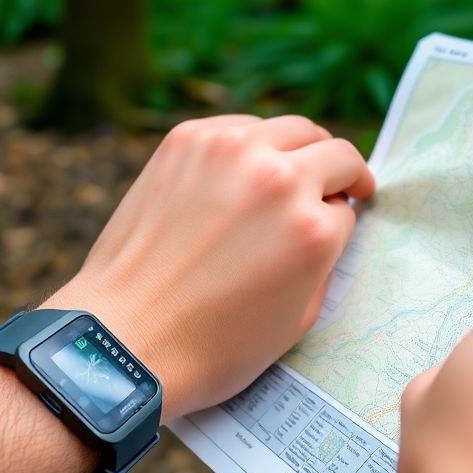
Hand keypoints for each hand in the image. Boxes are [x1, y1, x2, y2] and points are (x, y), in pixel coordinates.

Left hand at [45, 115, 373, 419]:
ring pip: (292, 129)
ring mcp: (229, 149)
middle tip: (331, 191)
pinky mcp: (187, 139)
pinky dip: (251, 146)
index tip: (333, 225)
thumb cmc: (213, 345)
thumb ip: (326, 260)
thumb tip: (330, 219)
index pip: (347, 206)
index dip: (340, 221)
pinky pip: (241, 127)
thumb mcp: (299, 317)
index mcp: (311, 227)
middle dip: (339, 175)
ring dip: (298, 153)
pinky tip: (237, 176)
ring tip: (283, 180)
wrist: (124, 337)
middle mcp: (276, 177)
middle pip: (335, 152)